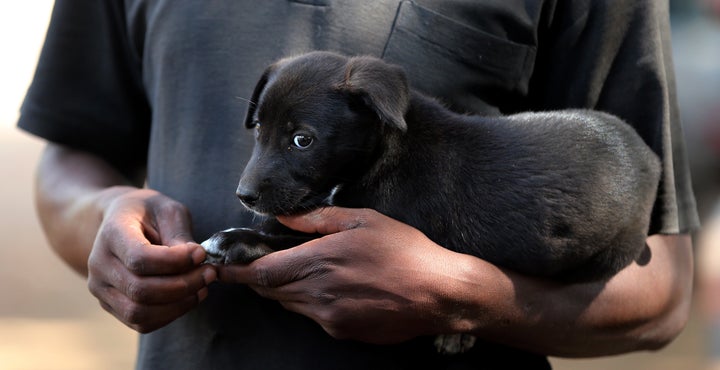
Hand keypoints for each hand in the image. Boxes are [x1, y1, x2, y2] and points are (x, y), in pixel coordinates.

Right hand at [87, 188, 216, 332]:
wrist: (121, 222)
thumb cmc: (148, 213)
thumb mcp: (167, 210)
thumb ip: (179, 234)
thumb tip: (195, 261)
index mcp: (111, 234)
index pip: (139, 258)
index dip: (175, 261)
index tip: (201, 253)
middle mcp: (99, 264)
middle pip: (140, 290)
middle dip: (184, 285)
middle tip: (209, 273)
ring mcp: (101, 288)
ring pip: (139, 313)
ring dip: (179, 304)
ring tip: (202, 287)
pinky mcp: (111, 305)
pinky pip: (141, 322)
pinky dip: (170, 314)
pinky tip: (189, 297)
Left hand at [217, 207, 467, 343]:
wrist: (439, 293)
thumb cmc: (405, 251)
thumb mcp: (363, 220)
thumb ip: (317, 219)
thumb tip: (283, 218)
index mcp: (320, 262)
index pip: (262, 273)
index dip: (237, 271)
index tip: (222, 267)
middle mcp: (318, 294)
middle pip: (271, 291)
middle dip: (258, 279)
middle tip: (254, 265)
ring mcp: (329, 318)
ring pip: (290, 304)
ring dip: (284, 289)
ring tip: (298, 271)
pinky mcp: (342, 332)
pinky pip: (313, 316)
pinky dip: (310, 301)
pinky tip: (331, 286)